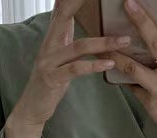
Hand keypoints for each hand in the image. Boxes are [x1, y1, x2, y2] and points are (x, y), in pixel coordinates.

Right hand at [11, 0, 132, 127]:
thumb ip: (68, 38)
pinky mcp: (52, 79)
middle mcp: (49, 45)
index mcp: (53, 37)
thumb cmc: (50, 82)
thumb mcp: (59, 57)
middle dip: (81, 3)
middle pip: (65, 15)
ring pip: (79, 46)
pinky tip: (109, 63)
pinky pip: (75, 69)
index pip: (63, 9)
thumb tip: (77, 20)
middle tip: (109, 0)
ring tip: (125, 40)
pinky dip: (93, 66)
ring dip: (104, 43)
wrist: (32, 108)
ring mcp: (49, 62)